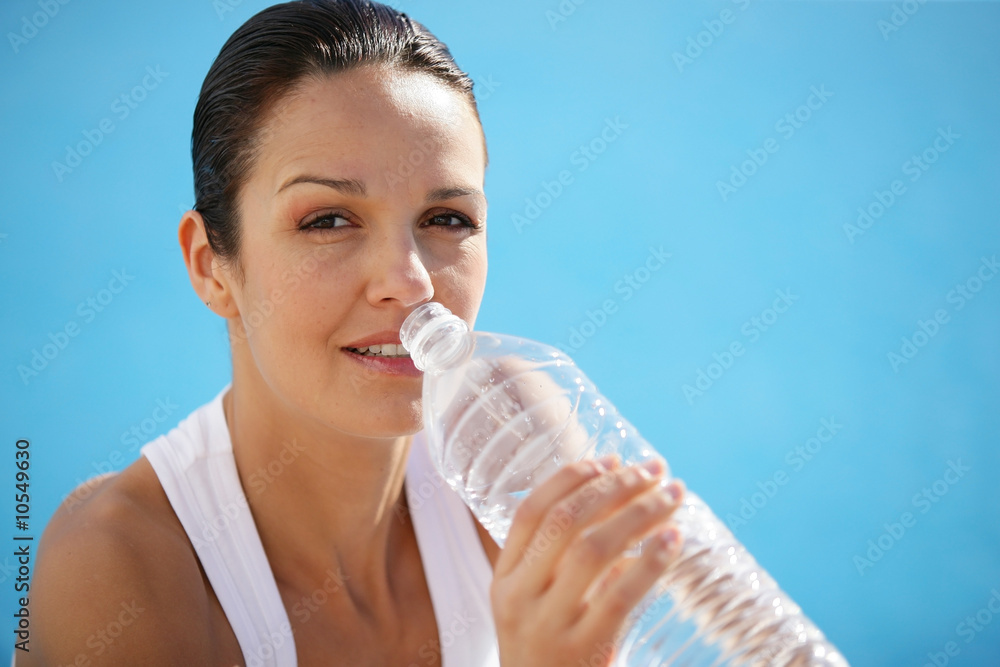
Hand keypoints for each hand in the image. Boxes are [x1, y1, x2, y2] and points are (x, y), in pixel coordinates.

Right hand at [491, 456, 684, 666]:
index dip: (571, 478)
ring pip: (594, 550)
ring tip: (672, 496)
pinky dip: (651, 560)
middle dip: (615, 488)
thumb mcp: (538, 609)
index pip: (530, 513)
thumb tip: (626, 514)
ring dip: (638, 514)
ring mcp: (549, 626)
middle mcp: (519, 598)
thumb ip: (564, 566)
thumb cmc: (551, 659)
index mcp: (503, 581)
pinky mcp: (584, 650)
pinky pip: (621, 594)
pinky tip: (674, 539)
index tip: (610, 459)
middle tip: (654, 470)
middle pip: (565, 523)